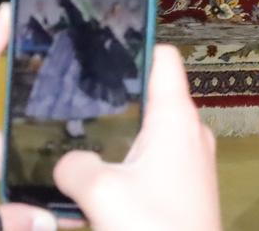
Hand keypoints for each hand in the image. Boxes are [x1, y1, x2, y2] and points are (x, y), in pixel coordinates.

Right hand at [53, 47, 220, 230]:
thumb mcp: (99, 194)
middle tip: (69, 100)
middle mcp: (189, 131)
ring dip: (115, 139)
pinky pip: (152, 164)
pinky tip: (95, 181)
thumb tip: (67, 162)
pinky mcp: (186, 189)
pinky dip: (125, 166)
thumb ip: (74, 166)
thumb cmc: (153, 226)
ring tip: (72, 140)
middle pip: (149, 98)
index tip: (98, 46)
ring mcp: (191, 161)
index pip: (162, 58)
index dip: (134, 46)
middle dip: (112, 99)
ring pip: (147, 135)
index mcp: (176, 117)